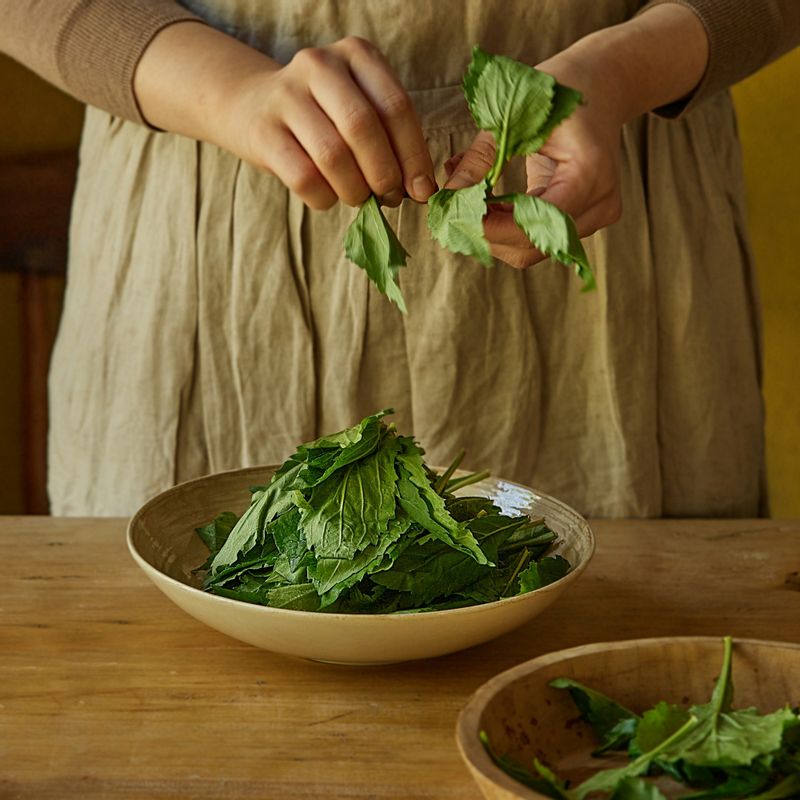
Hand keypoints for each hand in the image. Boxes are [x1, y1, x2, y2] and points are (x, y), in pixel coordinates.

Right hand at [135, 26, 435, 209]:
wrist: (251, 106)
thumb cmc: (323, 116)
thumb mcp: (360, 109)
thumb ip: (392, 141)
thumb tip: (422, 190)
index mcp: (356, 55)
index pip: (396, 107)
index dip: (414, 156)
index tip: (422, 190)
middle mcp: (320, 65)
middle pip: (364, 128)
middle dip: (384, 174)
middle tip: (389, 197)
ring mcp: (287, 95)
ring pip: (333, 156)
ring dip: (355, 190)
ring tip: (358, 198)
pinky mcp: (263, 131)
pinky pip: (304, 177)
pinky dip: (324, 198)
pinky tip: (328, 198)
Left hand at [441, 4, 707, 268]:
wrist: (600, 87)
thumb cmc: (555, 92)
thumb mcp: (513, 115)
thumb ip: (480, 158)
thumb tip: (448, 195)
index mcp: (588, 172)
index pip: (536, 222)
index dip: (492, 227)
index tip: (456, 215)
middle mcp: (600, 202)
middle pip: (533, 246)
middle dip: (488, 235)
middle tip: (453, 214)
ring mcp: (597, 216)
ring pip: (533, 249)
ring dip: (495, 234)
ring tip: (470, 206)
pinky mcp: (587, 221)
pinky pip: (539, 238)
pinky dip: (508, 228)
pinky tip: (489, 207)